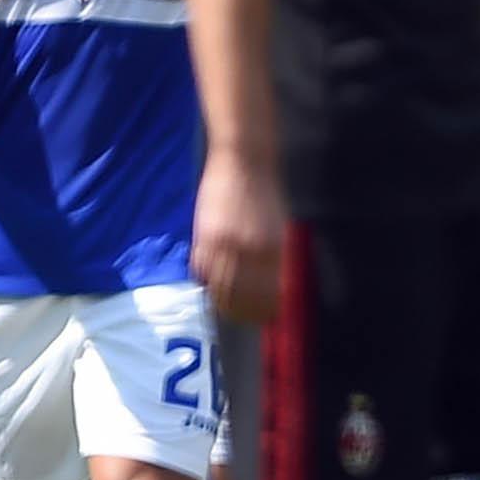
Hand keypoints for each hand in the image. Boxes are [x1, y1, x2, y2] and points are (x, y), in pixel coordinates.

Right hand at [193, 150, 287, 322]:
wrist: (245, 160)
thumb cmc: (263, 192)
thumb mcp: (278, 227)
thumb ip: (273, 256)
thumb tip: (271, 287)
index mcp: (274, 249)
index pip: (267, 294)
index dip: (263, 311)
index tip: (261, 319)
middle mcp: (252, 251)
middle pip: (242, 296)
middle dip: (240, 311)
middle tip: (236, 316)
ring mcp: (227, 243)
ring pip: (219, 286)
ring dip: (219, 299)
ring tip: (219, 306)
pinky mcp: (206, 234)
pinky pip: (201, 268)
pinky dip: (203, 279)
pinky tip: (205, 284)